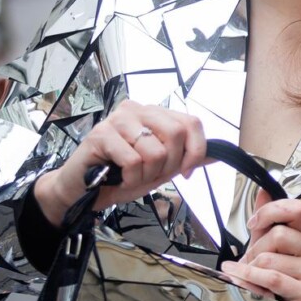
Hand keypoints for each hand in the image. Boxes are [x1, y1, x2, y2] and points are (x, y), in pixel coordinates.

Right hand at [33, 100, 206, 226]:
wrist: (81, 191)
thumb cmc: (119, 177)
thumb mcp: (162, 169)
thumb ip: (188, 159)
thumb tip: (219, 155)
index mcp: (154, 114)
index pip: (191, 123)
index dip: (196, 151)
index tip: (185, 172)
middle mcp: (137, 109)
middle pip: (177, 134)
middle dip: (169, 166)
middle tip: (149, 175)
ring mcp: (118, 119)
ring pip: (156, 151)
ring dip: (146, 176)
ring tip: (129, 176)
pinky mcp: (100, 134)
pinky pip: (134, 161)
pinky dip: (129, 178)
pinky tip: (116, 177)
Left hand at [221, 192, 300, 300]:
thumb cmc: (274, 288)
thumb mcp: (266, 250)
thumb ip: (266, 221)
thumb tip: (263, 189)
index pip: (296, 208)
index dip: (269, 212)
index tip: (253, 225)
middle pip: (278, 235)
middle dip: (254, 249)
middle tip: (247, 263)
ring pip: (270, 258)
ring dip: (250, 268)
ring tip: (247, 277)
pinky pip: (271, 277)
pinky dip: (249, 278)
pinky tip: (237, 279)